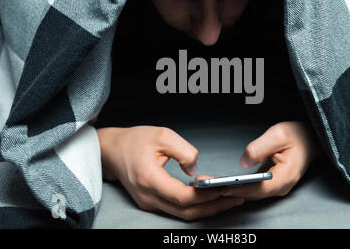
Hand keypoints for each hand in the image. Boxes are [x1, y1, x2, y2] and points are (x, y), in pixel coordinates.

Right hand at [97, 126, 244, 220]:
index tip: (225, 188)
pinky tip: (210, 197)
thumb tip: (196, 170)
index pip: (183, 196)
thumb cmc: (135, 140)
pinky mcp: (151, 202)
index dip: (206, 195)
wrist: (112, 151)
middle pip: (186, 211)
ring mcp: (148, 203)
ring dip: (207, 209)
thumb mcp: (162, 135)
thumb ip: (184, 151)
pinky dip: (196, 206)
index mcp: (149, 179)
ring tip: (229, 199)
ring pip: (183, 214)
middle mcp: (148, 197)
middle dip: (214, 206)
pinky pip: (177, 209)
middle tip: (236, 197)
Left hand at [216, 121, 319, 200]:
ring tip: (207, 183)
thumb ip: (260, 148)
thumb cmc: (297, 135)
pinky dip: (236, 185)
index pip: (260, 189)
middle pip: (252, 194)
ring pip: (250, 193)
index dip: (240, 189)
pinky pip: (252, 188)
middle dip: (228, 190)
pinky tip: (220, 181)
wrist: (310, 138)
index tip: (222, 186)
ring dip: (230, 189)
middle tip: (205, 184)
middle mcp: (281, 186)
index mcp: (286, 176)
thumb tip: (244, 161)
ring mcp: (276, 187)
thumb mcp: (278, 134)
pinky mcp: (270, 183)